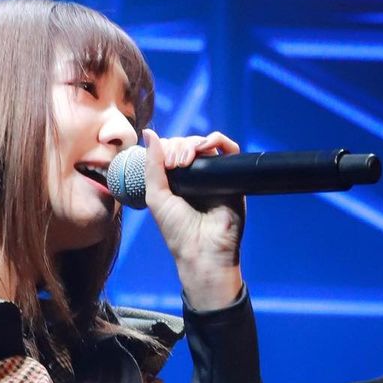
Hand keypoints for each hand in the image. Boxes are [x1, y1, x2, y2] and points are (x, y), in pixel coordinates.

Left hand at [142, 128, 244, 310]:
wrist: (202, 250)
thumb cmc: (177, 230)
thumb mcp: (156, 195)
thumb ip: (152, 165)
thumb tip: (148, 133)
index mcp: (177, 180)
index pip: (172, 150)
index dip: (167, 149)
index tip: (165, 164)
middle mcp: (197, 176)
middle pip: (188, 144)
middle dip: (179, 147)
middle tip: (175, 165)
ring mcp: (215, 175)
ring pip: (206, 144)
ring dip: (194, 144)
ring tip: (185, 161)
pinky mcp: (233, 177)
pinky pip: (230, 149)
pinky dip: (217, 141)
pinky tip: (205, 148)